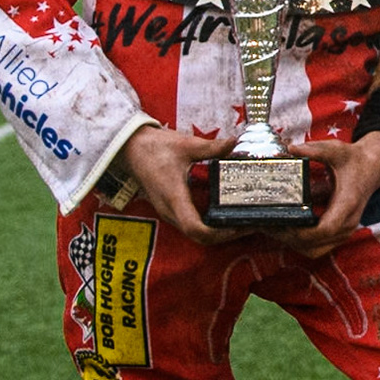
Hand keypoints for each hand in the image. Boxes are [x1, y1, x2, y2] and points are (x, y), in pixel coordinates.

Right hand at [113, 125, 237, 244]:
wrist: (131, 150)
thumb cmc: (156, 148)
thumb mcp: (186, 144)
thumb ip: (212, 147)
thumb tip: (234, 142)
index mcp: (174, 197)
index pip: (195, 228)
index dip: (217, 233)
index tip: (238, 226)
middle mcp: (170, 210)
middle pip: (198, 236)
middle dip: (223, 235)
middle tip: (248, 225)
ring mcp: (169, 212)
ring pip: (194, 233)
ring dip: (217, 232)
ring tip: (240, 220)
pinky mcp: (170, 209)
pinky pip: (190, 224)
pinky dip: (208, 225)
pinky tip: (224, 213)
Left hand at [278, 132, 379, 257]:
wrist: (373, 166)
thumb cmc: (354, 159)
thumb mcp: (336, 150)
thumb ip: (315, 150)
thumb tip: (291, 148)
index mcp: (347, 203)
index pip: (324, 230)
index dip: (301, 232)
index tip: (282, 223)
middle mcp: (347, 222)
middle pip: (314, 245)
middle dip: (289, 239)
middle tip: (268, 225)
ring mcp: (344, 230)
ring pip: (314, 250)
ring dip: (293, 243)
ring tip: (274, 228)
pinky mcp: (339, 232)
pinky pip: (317, 247)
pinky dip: (300, 242)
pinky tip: (287, 228)